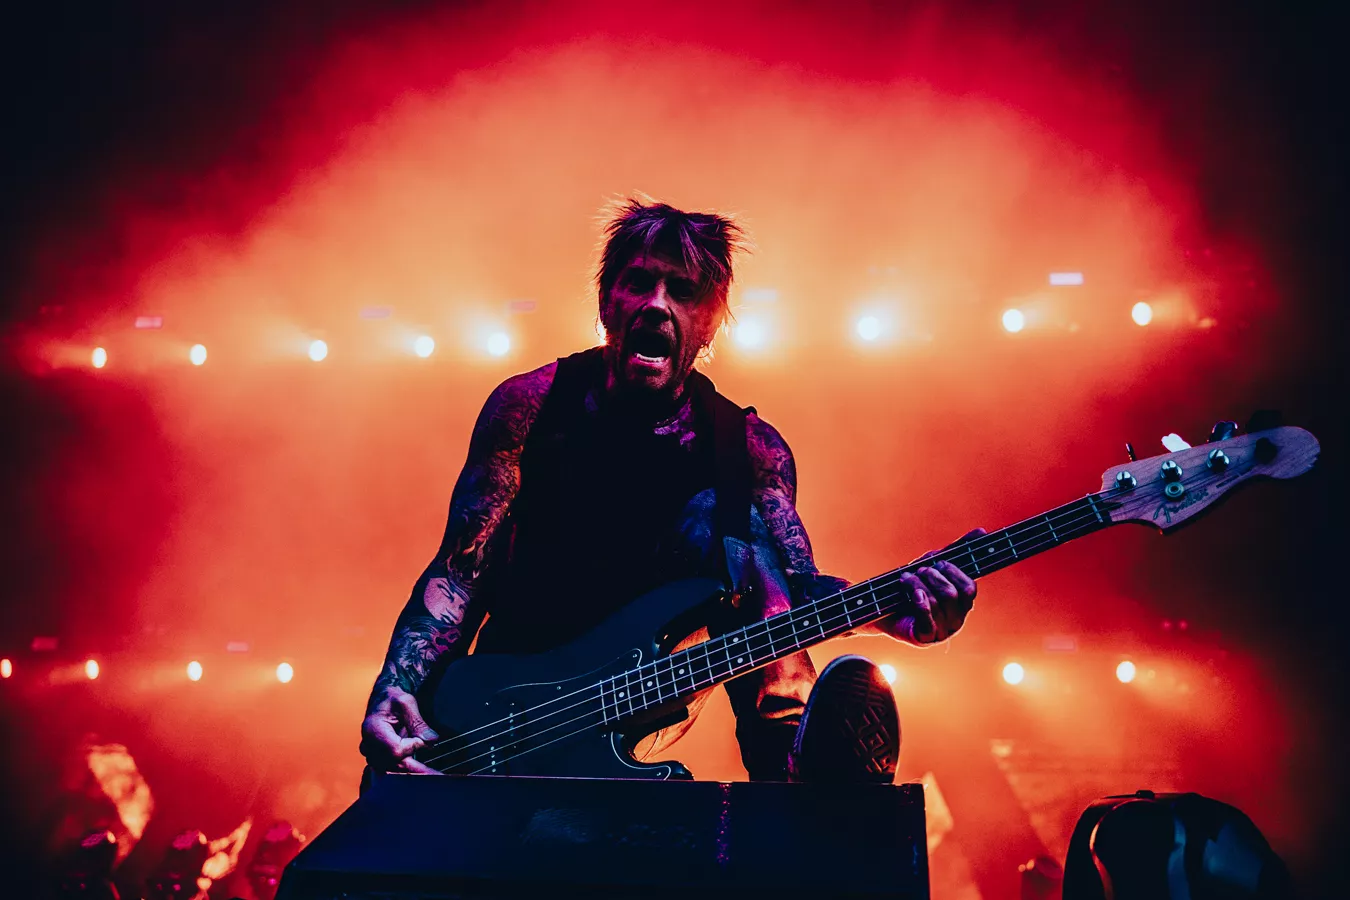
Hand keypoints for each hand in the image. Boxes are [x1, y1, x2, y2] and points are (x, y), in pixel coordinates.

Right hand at [360, 687, 440, 773]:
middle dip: (419, 771)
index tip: (425, 740)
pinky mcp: (379, 760)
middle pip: (395, 765)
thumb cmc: (393, 699)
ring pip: (395, 771)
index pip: (396, 749)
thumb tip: (431, 740)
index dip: (413, 746)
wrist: (382, 702)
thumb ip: (417, 722)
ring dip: (415, 774)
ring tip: (435, 776)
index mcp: (373, 729)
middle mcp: (369, 746)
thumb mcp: (406, 703)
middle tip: (439, 776)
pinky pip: (393, 771)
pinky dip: (409, 773)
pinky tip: (424, 775)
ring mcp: (372, 755)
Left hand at [873, 528, 983, 644]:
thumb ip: (956, 551)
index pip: (969, 588)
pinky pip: (927, 619)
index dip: (953, 572)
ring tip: (905, 579)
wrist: (882, 607)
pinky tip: (913, 593)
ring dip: (918, 584)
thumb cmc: (912, 586)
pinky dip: (919, 602)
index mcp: (962, 603)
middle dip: (933, 577)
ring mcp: (942, 631)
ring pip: (937, 603)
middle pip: (953, 594)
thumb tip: (982, 531)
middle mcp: (956, 619)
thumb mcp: (933, 565)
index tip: (938, 563)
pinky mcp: (925, 638)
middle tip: (920, 571)